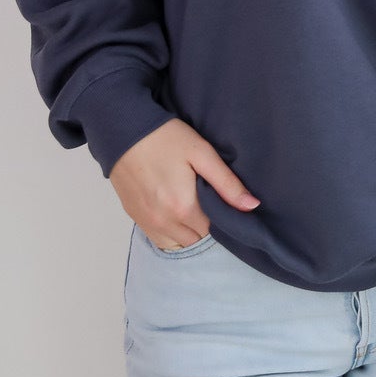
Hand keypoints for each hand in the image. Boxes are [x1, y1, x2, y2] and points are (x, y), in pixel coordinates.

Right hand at [109, 118, 258, 250]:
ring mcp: (147, 222)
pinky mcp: (135, 217)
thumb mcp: (202, 153)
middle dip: (209, 229)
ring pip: (177, 244)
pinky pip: (158, 239)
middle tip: (215, 208)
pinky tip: (179, 216)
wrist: (123, 131)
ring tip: (198, 212)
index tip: (229, 208)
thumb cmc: (164, 138)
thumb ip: (227, 183)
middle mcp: (163, 221)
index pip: (214, 232)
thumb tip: (252, 206)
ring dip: (190, 234)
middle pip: (196, 240)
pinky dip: (172, 234)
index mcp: (183, 208)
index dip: (226, 222)